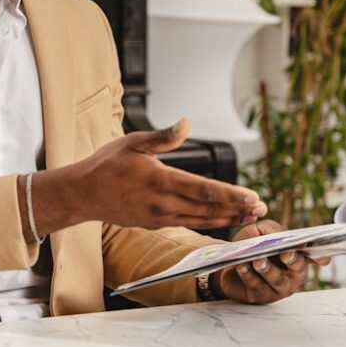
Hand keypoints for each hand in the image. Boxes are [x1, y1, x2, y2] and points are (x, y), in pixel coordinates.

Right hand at [26, 118, 267, 238]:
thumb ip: (164, 136)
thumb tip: (186, 122)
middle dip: (238, 209)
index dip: (231, 195)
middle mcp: (163, 204)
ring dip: (227, 218)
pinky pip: (188, 224)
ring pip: (201, 220)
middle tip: (262, 209)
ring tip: (249, 216)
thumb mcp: (133, 142)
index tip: (252, 197)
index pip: (205, 190)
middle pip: (209, 209)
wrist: (83, 194)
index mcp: (161, 181)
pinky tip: (221, 218)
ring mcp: (159, 218)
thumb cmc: (107, 165)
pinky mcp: (155, 224)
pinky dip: (208, 222)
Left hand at [217, 220, 331, 304]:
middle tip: (286, 254)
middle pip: (298, 267)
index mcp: (299, 255)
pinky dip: (249, 275)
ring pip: (277, 279)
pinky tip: (242, 266)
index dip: (321, 255)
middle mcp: (294, 273)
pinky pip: (257, 285)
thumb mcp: (260, 232)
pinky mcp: (263, 296)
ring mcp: (280, 287)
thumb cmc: (252, 247)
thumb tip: (278, 233)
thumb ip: (271, 229)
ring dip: (267, 269)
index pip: (317, 257)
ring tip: (257, 260)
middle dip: (293, 259)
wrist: (230, 264)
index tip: (317, 252)